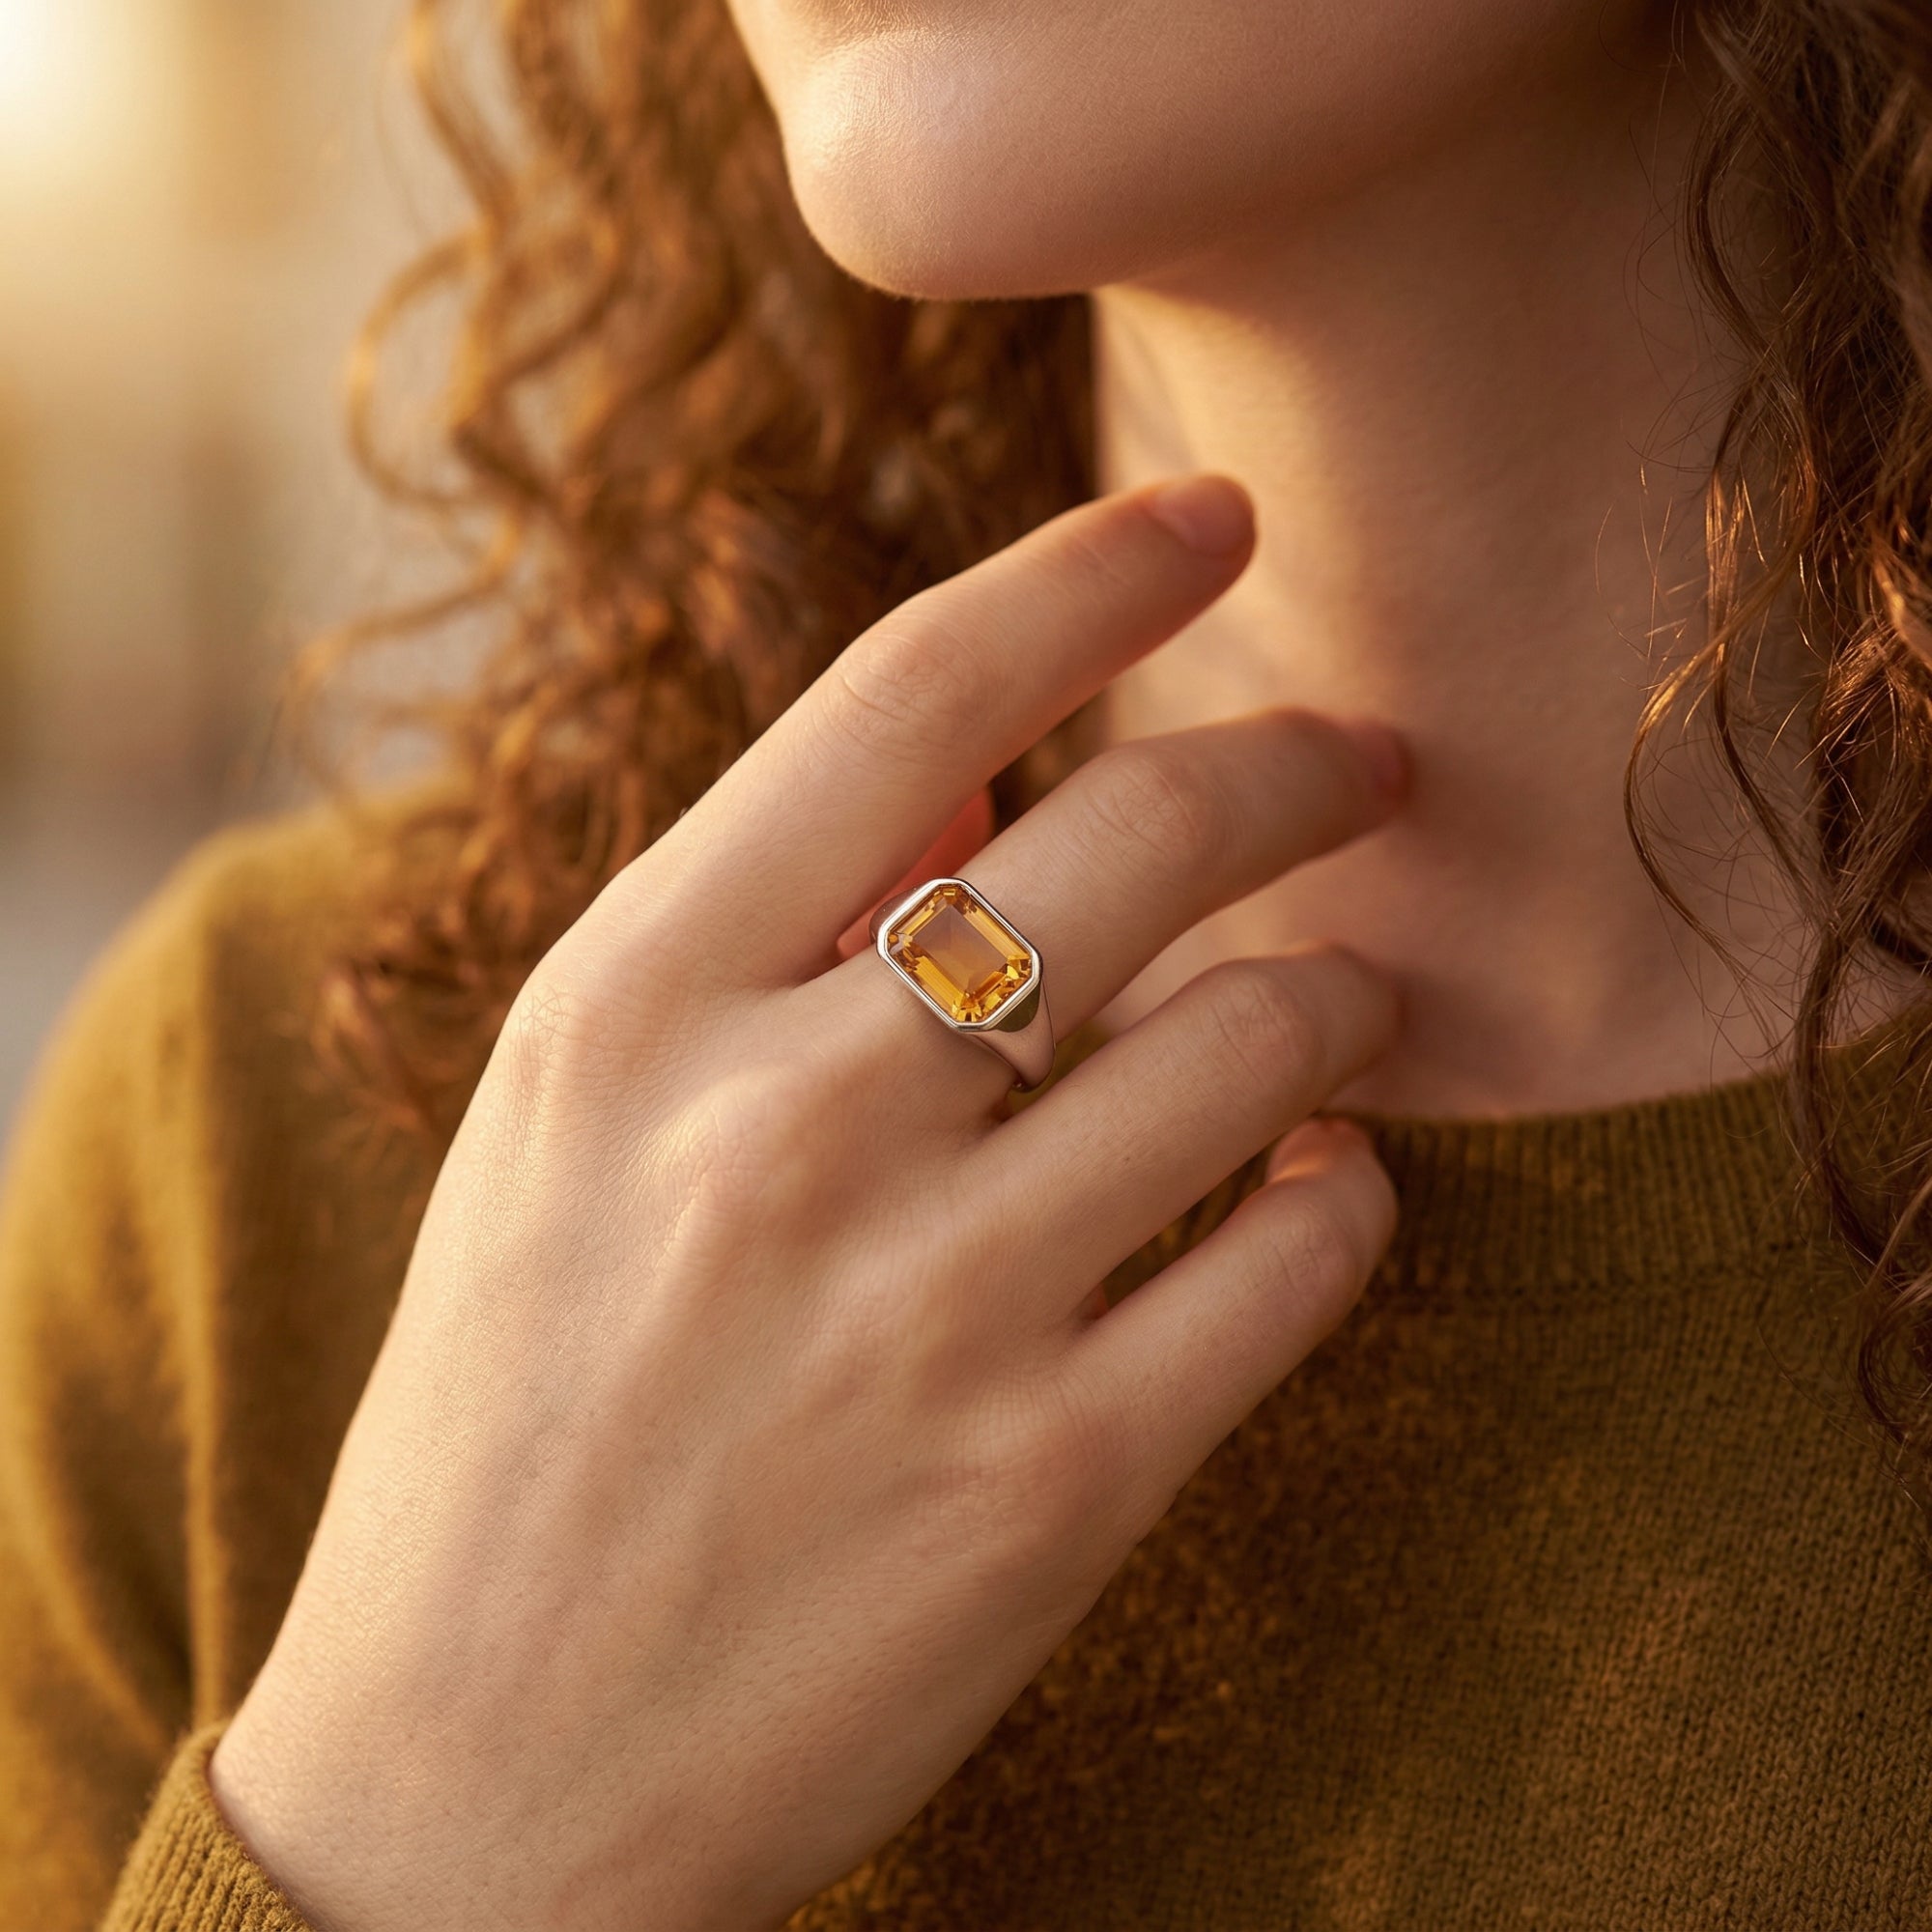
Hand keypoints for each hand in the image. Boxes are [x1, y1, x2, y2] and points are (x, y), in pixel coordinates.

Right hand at [209, 474, 1403, 1931]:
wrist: (472, 1781)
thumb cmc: (511, 1421)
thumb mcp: (566, 1131)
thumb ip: (754, 940)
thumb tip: (984, 784)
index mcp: (631, 1008)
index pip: (904, 698)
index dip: (1086, 576)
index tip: (1204, 521)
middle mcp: (780, 1127)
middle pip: (1137, 837)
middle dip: (1296, 764)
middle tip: (1365, 756)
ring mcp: (927, 1308)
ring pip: (1258, 1040)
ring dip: (1340, 994)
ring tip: (1345, 998)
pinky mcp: (1053, 1483)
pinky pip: (1297, 1263)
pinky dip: (1347, 1200)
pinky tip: (1323, 1190)